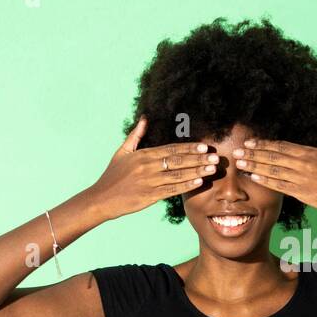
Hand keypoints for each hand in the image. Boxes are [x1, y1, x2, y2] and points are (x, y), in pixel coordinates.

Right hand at [89, 117, 220, 219]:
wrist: (101, 199)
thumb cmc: (112, 176)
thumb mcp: (122, 152)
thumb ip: (135, 135)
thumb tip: (145, 117)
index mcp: (143, 155)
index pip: (171, 149)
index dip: (189, 148)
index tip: (204, 146)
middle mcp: (147, 167)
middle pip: (178, 161)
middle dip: (198, 158)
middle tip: (215, 156)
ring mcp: (149, 182)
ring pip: (177, 175)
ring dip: (197, 171)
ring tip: (212, 168)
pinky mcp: (149, 196)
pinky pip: (171, 190)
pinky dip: (186, 186)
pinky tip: (199, 182)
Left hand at [235, 109, 316, 216]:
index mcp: (311, 152)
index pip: (282, 145)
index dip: (264, 143)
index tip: (250, 142)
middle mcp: (304, 163)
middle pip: (274, 156)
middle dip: (254, 153)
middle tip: (236, 151)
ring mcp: (301, 178)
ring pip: (273, 169)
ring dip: (255, 165)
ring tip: (240, 162)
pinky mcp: (302, 192)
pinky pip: (280, 185)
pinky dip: (266, 180)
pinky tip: (253, 176)